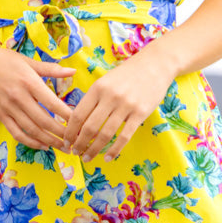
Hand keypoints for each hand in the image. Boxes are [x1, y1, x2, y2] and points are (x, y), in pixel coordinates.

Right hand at [0, 44, 74, 150]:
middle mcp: (18, 96)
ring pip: (31, 129)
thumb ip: (51, 69)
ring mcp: (8, 108)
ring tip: (62, 146)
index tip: (79, 122)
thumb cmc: (4, 60)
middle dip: (60, 133)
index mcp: (29, 81)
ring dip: (48, 140)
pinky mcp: (0, 115)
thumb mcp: (28, 61)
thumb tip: (73, 71)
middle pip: (43, 120)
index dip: (67, 115)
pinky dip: (30, 142)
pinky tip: (42, 145)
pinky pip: (16, 133)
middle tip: (74, 140)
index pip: (52, 103)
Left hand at [61, 45, 174, 162]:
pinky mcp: (140, 113)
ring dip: (94, 149)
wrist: (155, 64)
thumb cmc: (127, 74)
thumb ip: (93, 99)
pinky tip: (108, 158)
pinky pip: (125, 136)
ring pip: (106, 134)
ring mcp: (126, 105)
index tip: (66, 142)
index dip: (70, 132)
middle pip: (90, 127)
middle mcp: (110, 97)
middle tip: (75, 153)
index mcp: (98, 88)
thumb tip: (77, 123)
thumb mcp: (105, 81)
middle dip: (79, 144)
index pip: (78, 114)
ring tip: (88, 158)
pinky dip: (115, 150)